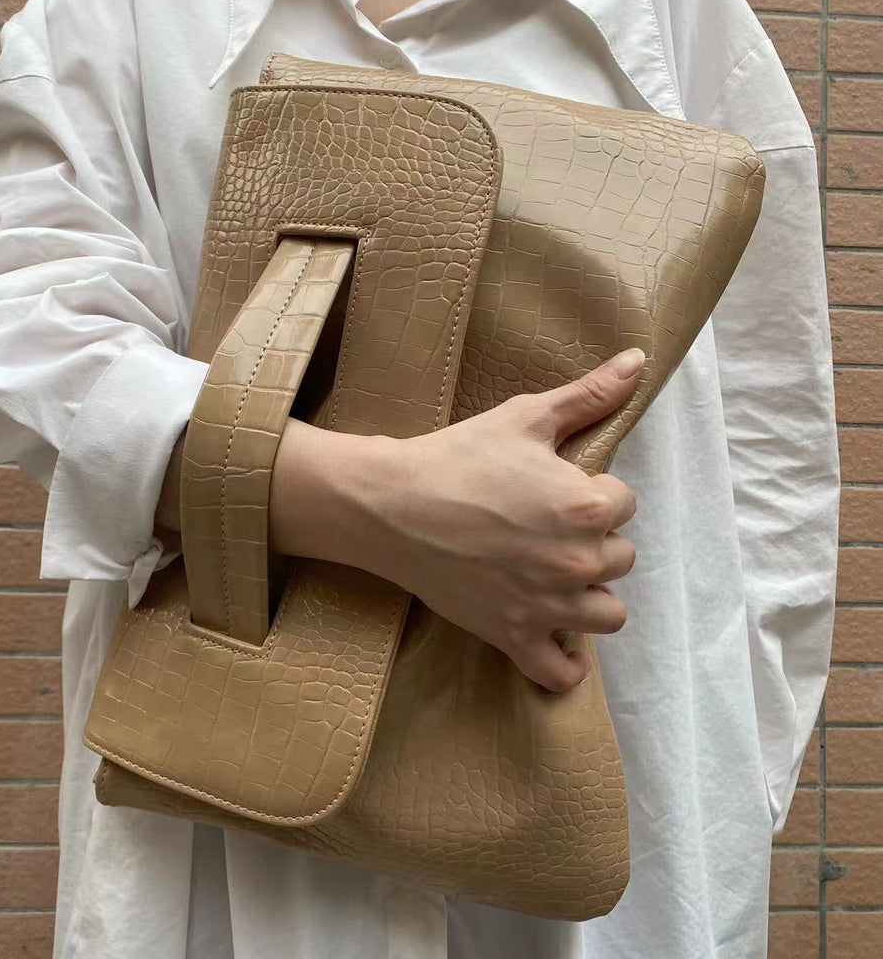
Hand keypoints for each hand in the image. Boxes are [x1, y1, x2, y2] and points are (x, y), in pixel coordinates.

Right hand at [269, 347, 644, 692]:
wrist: (393, 505)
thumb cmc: (459, 457)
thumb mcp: (526, 416)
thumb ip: (589, 394)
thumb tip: (638, 359)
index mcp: (587, 506)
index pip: (625, 503)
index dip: (595, 492)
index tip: (558, 489)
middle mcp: (578, 560)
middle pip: (621, 557)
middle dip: (593, 541)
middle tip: (548, 528)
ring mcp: (548, 605)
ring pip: (608, 615)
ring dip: (590, 596)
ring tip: (558, 577)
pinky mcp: (514, 636)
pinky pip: (560, 671)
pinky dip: (563, 663)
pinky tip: (554, 638)